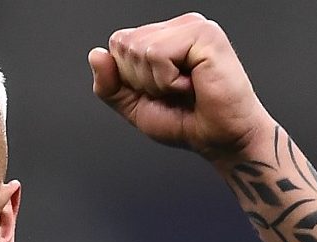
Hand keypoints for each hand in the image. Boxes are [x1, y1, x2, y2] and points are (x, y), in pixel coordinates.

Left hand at [89, 13, 275, 159]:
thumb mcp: (134, 105)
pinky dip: (169, 81)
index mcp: (164, 36)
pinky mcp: (204, 34)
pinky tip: (194, 84)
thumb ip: (110, 84)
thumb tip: (96, 54)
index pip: (117, 44)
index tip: (160, 92)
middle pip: (123, 43)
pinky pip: (157, 55)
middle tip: (174, 92)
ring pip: (138, 48)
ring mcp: (193, 27)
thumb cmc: (187, 122)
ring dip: (156, 82)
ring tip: (185, 88)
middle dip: (140, 80)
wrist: (220, 140)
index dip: (129, 78)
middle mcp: (178, 26)